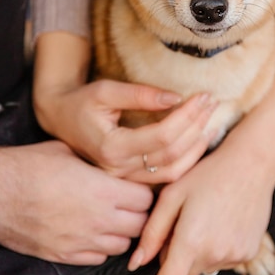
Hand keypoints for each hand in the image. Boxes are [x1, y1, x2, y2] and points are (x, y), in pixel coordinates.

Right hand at [0, 140, 152, 263]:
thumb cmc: (29, 165)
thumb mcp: (70, 152)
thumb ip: (97, 164)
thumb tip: (113, 164)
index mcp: (103, 190)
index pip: (146, 199)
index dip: (145, 192)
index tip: (138, 186)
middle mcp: (98, 219)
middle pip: (140, 225)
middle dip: (139, 214)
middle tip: (129, 203)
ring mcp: (81, 241)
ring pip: (122, 246)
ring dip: (123, 232)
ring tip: (112, 218)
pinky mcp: (64, 256)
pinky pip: (98, 259)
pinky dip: (101, 248)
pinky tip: (92, 232)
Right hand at [36, 79, 217, 182]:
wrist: (62, 122)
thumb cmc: (83, 103)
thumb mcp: (105, 91)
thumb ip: (140, 94)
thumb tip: (176, 98)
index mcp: (112, 147)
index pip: (163, 136)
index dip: (188, 115)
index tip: (204, 95)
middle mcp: (119, 170)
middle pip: (172, 154)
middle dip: (197, 126)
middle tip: (212, 103)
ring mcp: (124, 180)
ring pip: (173, 172)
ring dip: (196, 148)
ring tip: (211, 122)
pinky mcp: (130, 183)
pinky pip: (166, 178)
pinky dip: (187, 161)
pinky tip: (198, 142)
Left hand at [126, 128, 274, 274]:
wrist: (252, 164)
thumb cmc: (208, 173)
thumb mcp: (172, 196)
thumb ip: (152, 233)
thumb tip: (136, 263)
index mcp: (191, 242)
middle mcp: (215, 256)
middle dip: (171, 257)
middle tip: (177, 223)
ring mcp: (235, 257)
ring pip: (200, 267)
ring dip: (194, 252)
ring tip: (202, 216)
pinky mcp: (248, 253)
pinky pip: (220, 260)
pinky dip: (213, 248)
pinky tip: (220, 220)